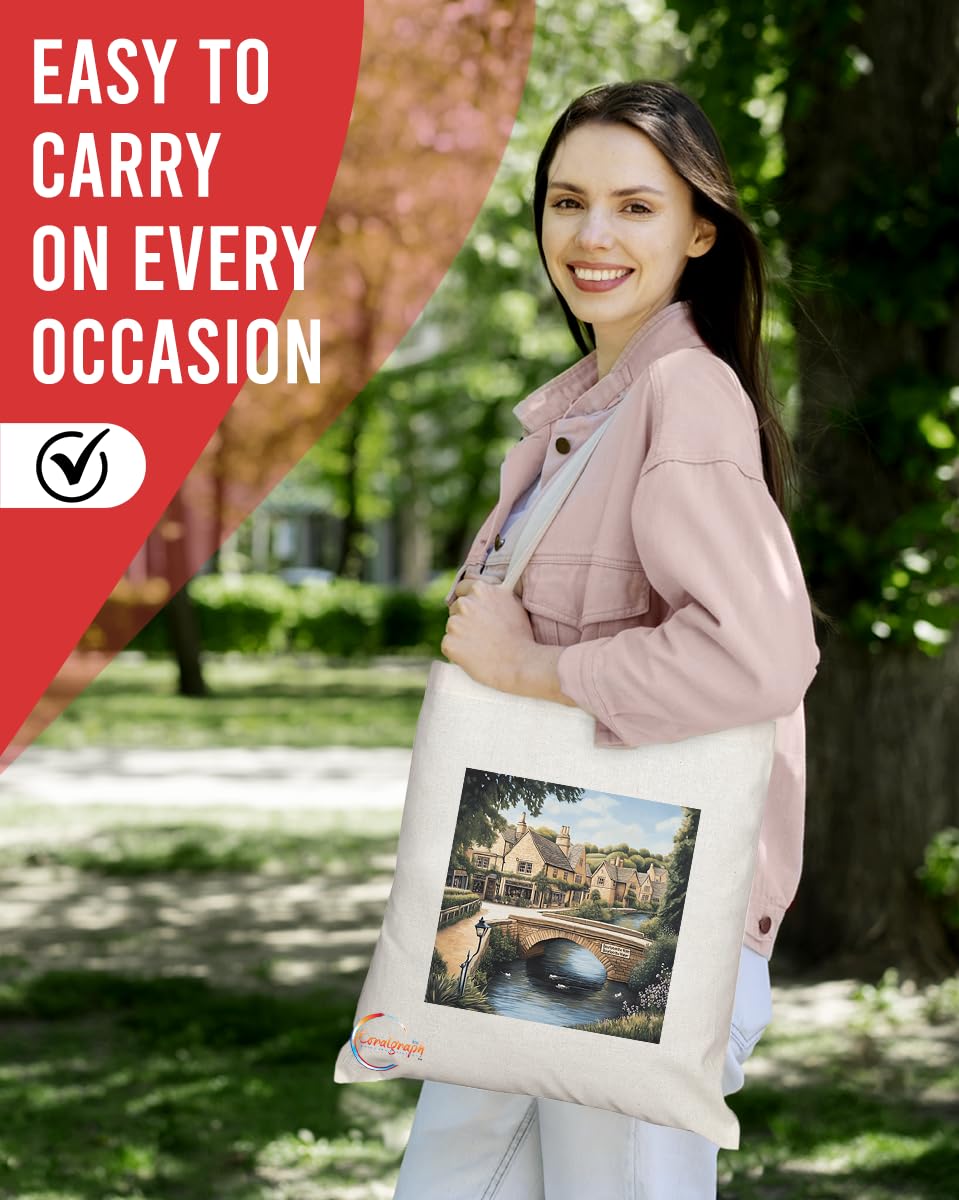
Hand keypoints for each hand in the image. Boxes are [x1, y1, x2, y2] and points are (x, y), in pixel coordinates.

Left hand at [441, 578, 577, 706]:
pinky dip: (457, 651)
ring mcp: (454, 623)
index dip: (468, 599)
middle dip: (464, 618)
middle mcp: (465, 603)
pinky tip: (473, 656)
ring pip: (452, 627)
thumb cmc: (521, 635)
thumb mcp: (513, 603)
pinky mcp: (449, 643)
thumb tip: (490, 587)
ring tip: (480, 646)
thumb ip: (496, 592)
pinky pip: (448, 645)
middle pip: (455, 608)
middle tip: (480, 632)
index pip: (462, 587)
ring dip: (460, 635)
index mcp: (480, 589)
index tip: (472, 609)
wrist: (520, 663)